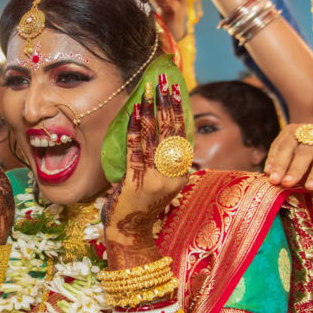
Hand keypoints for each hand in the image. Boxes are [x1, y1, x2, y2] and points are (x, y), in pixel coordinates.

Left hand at [103, 76, 189, 249]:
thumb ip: (160, 158)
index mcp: (181, 173)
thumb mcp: (157, 179)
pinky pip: (137, 149)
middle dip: (168, 103)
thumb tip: (155, 125)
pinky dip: (136, 128)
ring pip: (156, 137)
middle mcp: (173, 175)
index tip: (175, 89)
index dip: (179, 110)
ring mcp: (156, 179)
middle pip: (173, 132)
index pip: (183, 134)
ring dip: (152, 110)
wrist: (129, 231)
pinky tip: (134, 111)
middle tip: (164, 80)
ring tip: (149, 89)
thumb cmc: (139, 203)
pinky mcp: (137, 182)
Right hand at [264, 124, 312, 192]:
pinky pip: (278, 143)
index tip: (310, 187)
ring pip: (288, 145)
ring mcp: (301, 129)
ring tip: (273, 179)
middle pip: (305, 150)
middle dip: (295, 168)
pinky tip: (267, 170)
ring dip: (279, 163)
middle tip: (286, 184)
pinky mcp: (288, 130)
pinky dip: (272, 156)